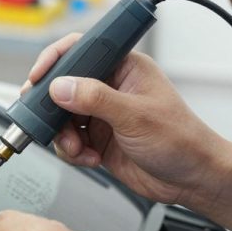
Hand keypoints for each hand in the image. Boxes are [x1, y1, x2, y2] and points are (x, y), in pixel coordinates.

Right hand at [22, 34, 231, 208]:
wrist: (193, 180)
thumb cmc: (181, 140)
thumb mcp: (136, 116)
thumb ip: (95, 99)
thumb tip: (61, 87)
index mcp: (124, 67)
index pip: (81, 50)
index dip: (55, 60)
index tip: (39, 78)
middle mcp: (110, 88)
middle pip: (64, 86)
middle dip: (52, 107)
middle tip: (45, 119)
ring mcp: (102, 115)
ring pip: (62, 117)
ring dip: (62, 135)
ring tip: (77, 148)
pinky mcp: (98, 140)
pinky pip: (70, 141)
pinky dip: (72, 152)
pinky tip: (90, 159)